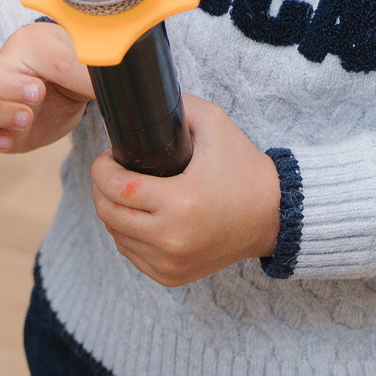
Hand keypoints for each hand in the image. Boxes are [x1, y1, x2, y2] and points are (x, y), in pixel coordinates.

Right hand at [0, 21, 92, 156]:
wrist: (75, 88)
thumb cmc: (78, 66)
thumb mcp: (90, 67)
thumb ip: (93, 75)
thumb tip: (115, 84)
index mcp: (30, 44)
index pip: (18, 54)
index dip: (23, 76)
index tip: (41, 91)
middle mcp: (3, 67)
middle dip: (0, 92)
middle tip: (31, 108)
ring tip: (22, 124)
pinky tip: (4, 143)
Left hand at [88, 97, 282, 287]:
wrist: (273, 215)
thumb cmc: (243, 168)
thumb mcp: (215, 123)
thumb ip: (177, 104)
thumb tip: (140, 99)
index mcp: (180, 202)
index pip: (115, 188)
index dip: (102, 169)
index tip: (108, 157)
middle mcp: (172, 238)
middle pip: (108, 214)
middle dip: (102, 188)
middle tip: (113, 171)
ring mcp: (171, 262)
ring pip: (116, 236)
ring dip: (115, 212)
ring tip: (129, 192)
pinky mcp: (172, 276)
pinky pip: (132, 254)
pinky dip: (129, 235)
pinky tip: (141, 217)